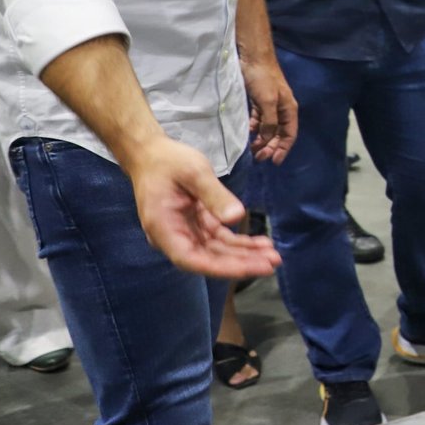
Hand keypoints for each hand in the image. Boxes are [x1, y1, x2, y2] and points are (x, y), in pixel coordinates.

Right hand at [122, 136, 282, 279]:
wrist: (151, 154)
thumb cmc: (168, 161)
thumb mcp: (194, 172)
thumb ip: (214, 195)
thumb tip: (237, 217)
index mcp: (164, 228)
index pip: (190, 258)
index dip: (219, 267)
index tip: (247, 269)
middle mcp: (173, 237)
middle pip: (208, 258)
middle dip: (240, 263)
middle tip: (272, 264)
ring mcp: (186, 233)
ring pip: (217, 251)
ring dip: (244, 255)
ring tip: (273, 256)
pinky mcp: (197, 226)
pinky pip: (220, 239)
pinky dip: (240, 243)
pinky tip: (261, 244)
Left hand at [242, 54, 296, 164]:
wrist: (253, 57)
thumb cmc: (262, 78)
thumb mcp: (267, 102)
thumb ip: (268, 122)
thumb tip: (267, 139)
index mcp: (288, 110)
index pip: (289, 135)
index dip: (283, 149)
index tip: (274, 162)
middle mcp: (281, 109)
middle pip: (278, 134)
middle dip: (270, 147)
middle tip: (258, 158)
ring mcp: (270, 105)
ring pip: (268, 128)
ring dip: (262, 140)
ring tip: (252, 149)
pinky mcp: (258, 101)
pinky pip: (258, 120)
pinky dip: (254, 128)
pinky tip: (248, 133)